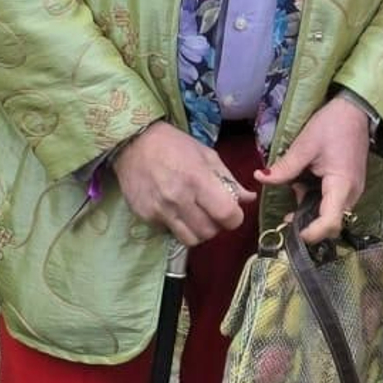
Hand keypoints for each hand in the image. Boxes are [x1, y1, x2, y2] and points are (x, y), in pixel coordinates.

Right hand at [114, 122, 251, 247]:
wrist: (133, 142)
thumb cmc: (174, 145)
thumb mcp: (207, 155)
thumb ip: (228, 179)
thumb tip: (248, 198)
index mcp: (198, 180)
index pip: (227, 215)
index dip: (234, 218)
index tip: (231, 212)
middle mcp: (179, 199)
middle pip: (209, 232)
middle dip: (216, 225)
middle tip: (211, 212)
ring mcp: (160, 210)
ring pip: (190, 240)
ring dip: (198, 231)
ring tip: (195, 215)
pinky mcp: (146, 217)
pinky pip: (170, 232)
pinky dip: (177, 226)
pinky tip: (174, 209)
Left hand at [256, 95, 371, 245]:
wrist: (355, 111)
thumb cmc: (333, 125)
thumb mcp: (305, 145)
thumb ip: (285, 167)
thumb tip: (261, 177)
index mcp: (341, 185)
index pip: (330, 222)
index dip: (311, 233)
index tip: (292, 233)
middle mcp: (351, 194)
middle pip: (329, 222)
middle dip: (307, 221)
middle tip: (287, 210)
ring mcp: (352, 191)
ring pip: (329, 213)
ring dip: (310, 208)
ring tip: (296, 187)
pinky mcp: (349, 187)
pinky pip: (332, 203)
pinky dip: (316, 200)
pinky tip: (305, 184)